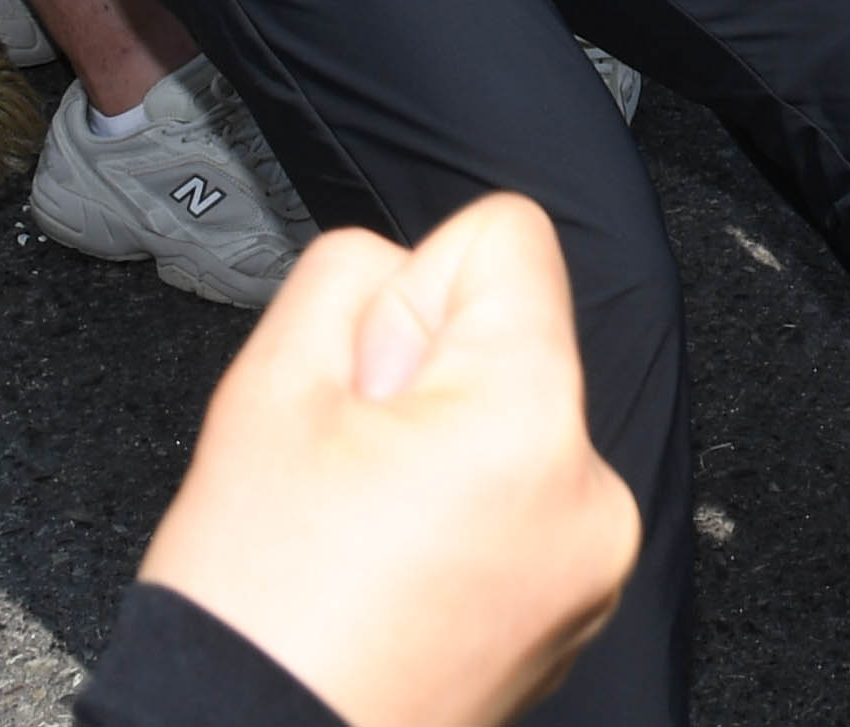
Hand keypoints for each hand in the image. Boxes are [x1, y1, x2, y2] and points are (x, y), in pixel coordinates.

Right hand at [136, 195, 639, 726]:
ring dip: (441, 448)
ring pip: (512, 417)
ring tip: (363, 534)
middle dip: (422, 378)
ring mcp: (591, 562)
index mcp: (528, 419)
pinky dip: (464, 517)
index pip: (507, 235)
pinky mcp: (575, 610)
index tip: (363, 382)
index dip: (408, 293)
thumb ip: (348, 276)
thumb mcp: (267, 387)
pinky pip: (525, 500)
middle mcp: (591, 489)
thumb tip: (404, 269)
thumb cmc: (257, 614)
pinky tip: (393, 575)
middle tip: (347, 474)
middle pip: (512, 333)